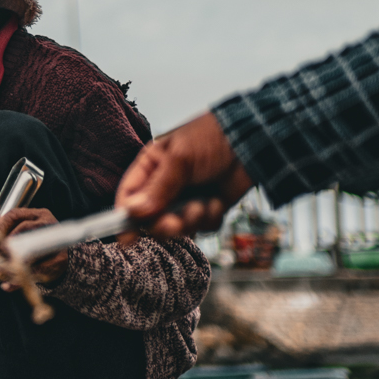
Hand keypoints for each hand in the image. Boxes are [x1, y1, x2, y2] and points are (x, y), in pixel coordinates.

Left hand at [0, 206, 66, 287]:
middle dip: (4, 246)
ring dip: (11, 264)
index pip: (14, 215)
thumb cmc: (35, 243)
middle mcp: (47, 225)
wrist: (60, 259)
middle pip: (23, 230)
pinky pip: (38, 271)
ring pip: (31, 251)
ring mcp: (55, 242)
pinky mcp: (59, 261)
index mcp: (37, 215)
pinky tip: (8, 285)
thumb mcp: (18, 233)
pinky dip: (20, 280)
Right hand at [115, 113, 251, 236]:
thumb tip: (134, 213)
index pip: (129, 197)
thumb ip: (158, 188)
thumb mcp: (180, 159)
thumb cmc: (210, 139)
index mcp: (150, 168)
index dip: (126, 218)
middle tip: (176, 222)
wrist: (252, 141)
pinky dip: (210, 218)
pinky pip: (202, 227)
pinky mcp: (207, 209)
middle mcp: (164, 187)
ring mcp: (186, 199)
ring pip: (178, 227)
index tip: (128, 239)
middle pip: (151, 219)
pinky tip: (217, 201)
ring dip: (191, 220)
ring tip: (203, 205)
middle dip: (165, 224)